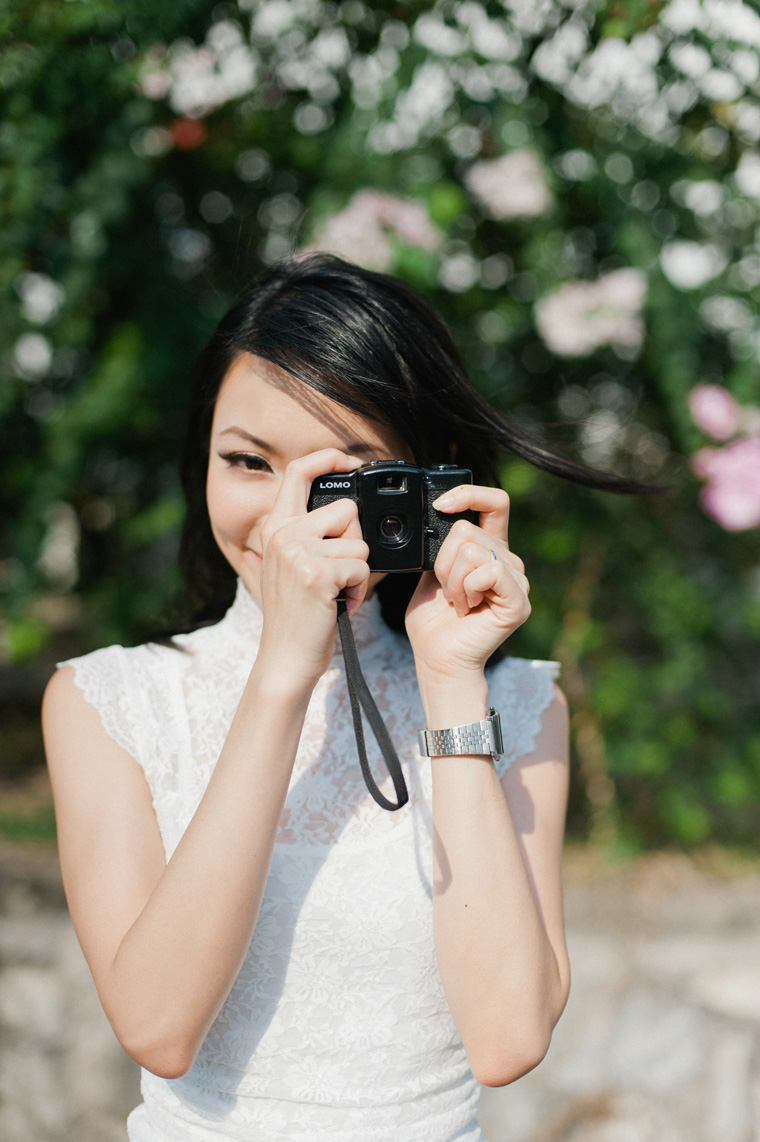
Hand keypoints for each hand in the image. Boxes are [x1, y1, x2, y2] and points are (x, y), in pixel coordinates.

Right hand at [255, 449, 369, 686]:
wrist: (285, 658)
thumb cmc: (299, 615)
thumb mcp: (293, 566)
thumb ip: (311, 535)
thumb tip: (350, 511)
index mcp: (277, 528)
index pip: (298, 472)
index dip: (328, 458)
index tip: (351, 461)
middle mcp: (283, 534)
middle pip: (347, 509)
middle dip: (356, 542)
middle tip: (340, 573)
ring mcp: (298, 552)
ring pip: (360, 543)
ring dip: (359, 572)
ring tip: (337, 593)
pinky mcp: (318, 573)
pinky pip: (363, 567)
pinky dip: (361, 589)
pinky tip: (340, 604)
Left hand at [405, 485, 529, 680]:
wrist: (438, 659)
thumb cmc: (433, 622)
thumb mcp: (430, 572)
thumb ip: (441, 544)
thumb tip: (441, 514)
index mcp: (489, 549)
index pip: (494, 503)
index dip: (469, 494)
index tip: (440, 505)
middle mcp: (508, 561)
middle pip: (467, 530)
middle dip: (442, 561)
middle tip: (447, 591)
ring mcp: (518, 581)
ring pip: (473, 550)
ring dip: (452, 579)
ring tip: (457, 603)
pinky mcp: (518, 601)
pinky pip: (490, 570)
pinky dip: (467, 589)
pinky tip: (467, 608)